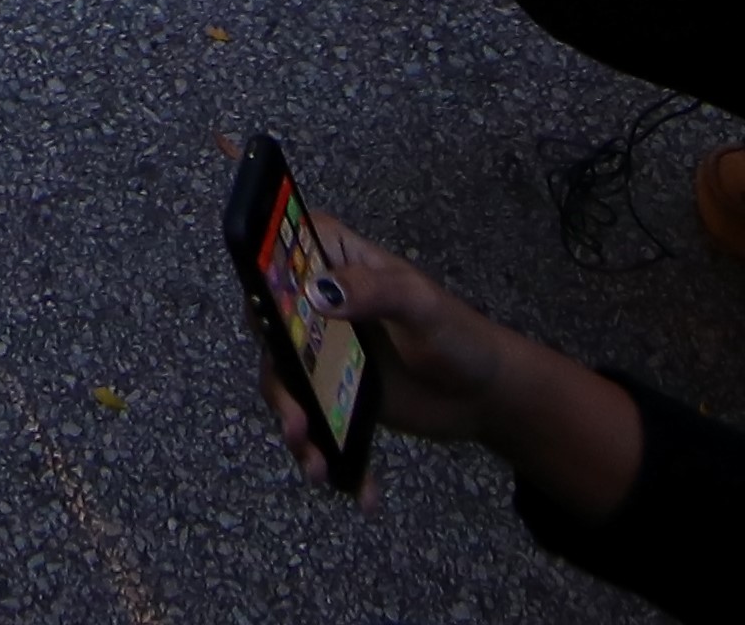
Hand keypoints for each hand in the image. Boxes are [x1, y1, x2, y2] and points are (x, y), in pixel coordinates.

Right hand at [261, 218, 647, 520]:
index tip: (260, 312)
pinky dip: (330, 456)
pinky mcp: (335, 396)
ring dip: (294, 425)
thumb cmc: (460, 336)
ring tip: (315, 465)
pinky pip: (317, 423)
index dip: (259, 272)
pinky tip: (361, 492)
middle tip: (294, 420)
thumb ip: (374, 292)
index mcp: (340, 266)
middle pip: (271, 329)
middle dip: (276, 378)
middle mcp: (321, 309)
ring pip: (287, 384)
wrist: (485, 396)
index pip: (283, 252)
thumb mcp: (421, 306)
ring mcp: (325, 355)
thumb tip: (316, 293)